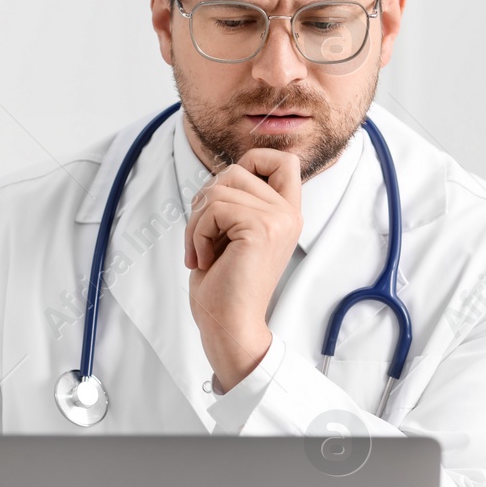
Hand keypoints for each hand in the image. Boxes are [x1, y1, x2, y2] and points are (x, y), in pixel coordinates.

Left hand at [183, 148, 301, 390]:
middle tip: (202, 237)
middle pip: (236, 170)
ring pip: (219, 188)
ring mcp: (278, 220)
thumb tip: (221, 172)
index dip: (252, 161)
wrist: (229, 326)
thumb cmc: (224, 286)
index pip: (284, 160)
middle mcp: (289, 214)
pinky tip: (204, 260)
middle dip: (205, 200)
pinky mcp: (261, 229)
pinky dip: (197, 234)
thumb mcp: (232, 233)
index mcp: (286, 214)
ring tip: (201, 252)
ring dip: (196, 221)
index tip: (226, 198)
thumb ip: (237, 202)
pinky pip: (214, 209)